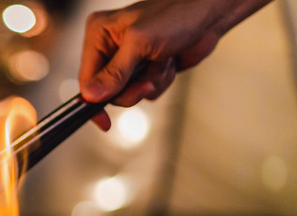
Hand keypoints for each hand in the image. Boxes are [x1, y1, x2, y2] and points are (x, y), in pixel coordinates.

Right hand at [79, 0, 271, 129]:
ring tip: (163, 62)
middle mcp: (110, 46)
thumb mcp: (140, 44)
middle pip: (107, 91)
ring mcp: (128, 59)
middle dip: (131, 89)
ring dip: (150, 82)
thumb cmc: (177, 15)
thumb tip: (91, 95)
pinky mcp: (146, 69)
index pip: (86, 77)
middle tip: (147, 81)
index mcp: (99, 33)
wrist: (209, 14)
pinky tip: (169, 62)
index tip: (103, 121)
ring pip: (128, 93)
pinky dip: (160, 81)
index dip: (94, 100)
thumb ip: (114, 72)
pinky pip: (145, 91)